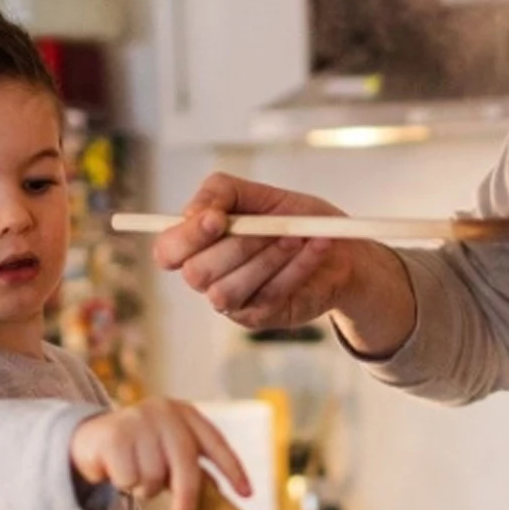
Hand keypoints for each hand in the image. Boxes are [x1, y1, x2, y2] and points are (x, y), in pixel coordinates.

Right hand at [70, 399, 251, 509]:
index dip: (233, 469)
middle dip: (187, 497)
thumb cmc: (140, 451)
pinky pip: (129, 478)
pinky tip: (116, 471)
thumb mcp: (169, 453)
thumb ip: (192, 469)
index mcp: (185, 413)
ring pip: (154, 476)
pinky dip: (124, 484)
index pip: (215, 443)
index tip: (246, 494)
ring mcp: (138, 421)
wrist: (89, 438)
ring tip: (135, 476)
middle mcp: (164, 412)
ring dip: (145, 488)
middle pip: (185, 464)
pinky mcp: (113, 435)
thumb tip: (219, 496)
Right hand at [151, 173, 415, 349]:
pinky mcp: (260, 317)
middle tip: (274, 227)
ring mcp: (232, 302)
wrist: (341, 249)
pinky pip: (268, 296)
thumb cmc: (293, 219)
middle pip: (197, 273)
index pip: (168, 251)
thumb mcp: (259, 194)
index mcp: (197, 245)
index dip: (186, 238)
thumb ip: (221, 192)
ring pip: (228, 290)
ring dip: (266, 259)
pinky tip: (315, 247)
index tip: (217, 219)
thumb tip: (195, 212)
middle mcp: (208, 277)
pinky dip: (295, 268)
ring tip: (297, 237)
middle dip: (238, 246)